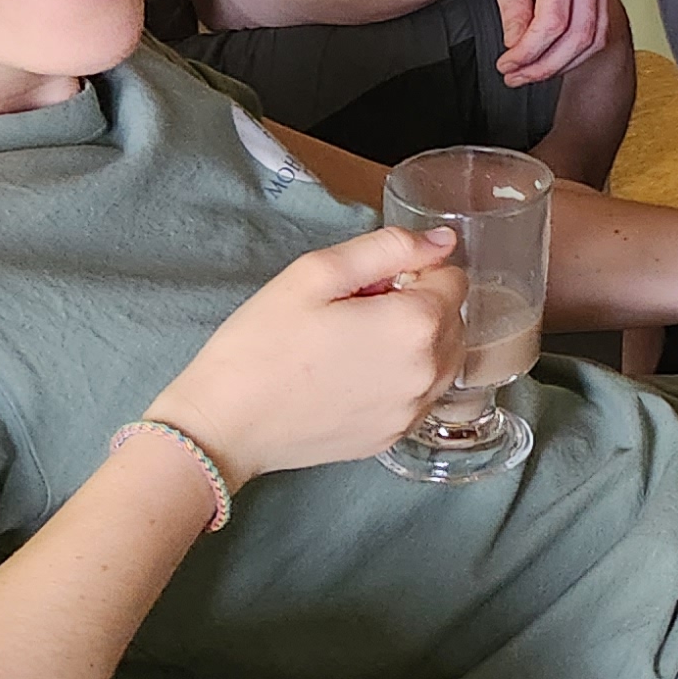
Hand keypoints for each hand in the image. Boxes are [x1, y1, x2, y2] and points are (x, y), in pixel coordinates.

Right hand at [150, 227, 464, 482]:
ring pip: (443, 359)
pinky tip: (352, 378)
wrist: (224, 425)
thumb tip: (443, 240)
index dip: (412, 271)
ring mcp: (413, 411)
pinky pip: (420, 395)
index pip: (452, 278)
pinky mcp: (394, 438)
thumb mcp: (315, 273)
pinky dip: (401, 379)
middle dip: (416, 306)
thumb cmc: (262, 343)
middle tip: (354, 312)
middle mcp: (429, 373)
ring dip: (414, 344)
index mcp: (416, 325)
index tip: (368, 284)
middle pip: (453, 320)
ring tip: (353, 345)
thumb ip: (388, 248)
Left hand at [466, 0, 617, 86]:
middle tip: (516, 75)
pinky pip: (598, 29)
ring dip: (562, 63)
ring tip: (531, 73)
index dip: (529, 52)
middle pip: (577, 37)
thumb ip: (512, 6)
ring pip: (593, 38)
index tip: (507, 63)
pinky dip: (577, 51)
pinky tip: (553, 58)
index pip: (552, 24)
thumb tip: (516, 42)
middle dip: (545, 65)